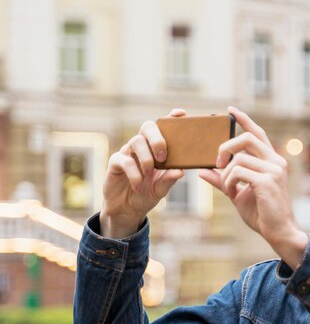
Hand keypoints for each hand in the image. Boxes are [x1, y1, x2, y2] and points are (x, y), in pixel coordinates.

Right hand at [100, 109, 185, 237]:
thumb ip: (169, 179)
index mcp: (156, 149)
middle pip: (147, 127)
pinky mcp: (115, 163)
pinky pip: (124, 160)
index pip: (163, 128)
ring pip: (136, 141)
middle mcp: (142, 147)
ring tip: (150, 174)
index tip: (181, 114)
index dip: (171, 118)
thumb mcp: (161, 189)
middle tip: (163, 156)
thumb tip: (181, 171)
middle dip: (157, 138)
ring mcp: (127, 152)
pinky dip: (134, 174)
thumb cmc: (146, 194)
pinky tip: (138, 185)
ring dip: (146, 158)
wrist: (127, 210)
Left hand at [199, 106, 308, 268]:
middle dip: (226, 147)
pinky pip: (238, 172)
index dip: (245, 120)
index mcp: (272, 161)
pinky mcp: (267, 181)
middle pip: (247, 139)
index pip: (258, 134)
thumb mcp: (238, 194)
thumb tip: (202, 171)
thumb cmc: (262, 213)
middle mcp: (276, 162)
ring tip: (228, 188)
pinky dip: (229, 182)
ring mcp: (274, 170)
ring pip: (239, 159)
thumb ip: (223, 180)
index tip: (231, 110)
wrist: (278, 232)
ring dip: (226, 174)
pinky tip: (232, 193)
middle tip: (217, 162)